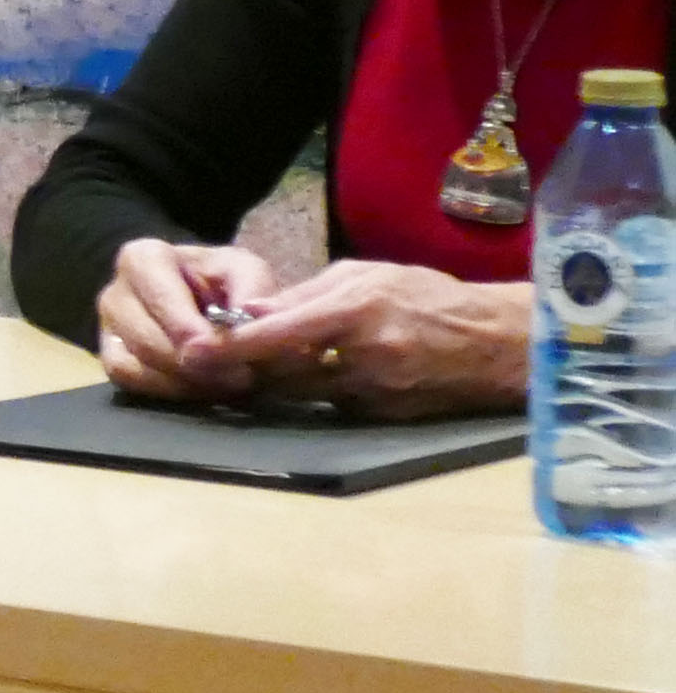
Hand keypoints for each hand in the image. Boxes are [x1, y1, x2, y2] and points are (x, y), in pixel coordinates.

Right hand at [91, 238, 282, 403]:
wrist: (205, 298)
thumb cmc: (222, 280)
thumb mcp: (245, 270)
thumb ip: (253, 289)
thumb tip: (247, 315)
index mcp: (142, 258)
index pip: (160, 299)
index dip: (188, 328)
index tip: (219, 349)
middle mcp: (114, 292)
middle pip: (146, 339)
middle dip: (193, 364)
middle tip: (239, 376)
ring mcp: (108, 328)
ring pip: (134, 366)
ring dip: (183, 381)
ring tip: (225, 384)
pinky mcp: (111, 358)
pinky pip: (129, 382)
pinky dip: (166, 390)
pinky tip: (199, 389)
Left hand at [194, 262, 531, 418]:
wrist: (499, 343)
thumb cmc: (429, 297)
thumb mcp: (368, 275)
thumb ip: (306, 294)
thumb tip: (250, 310)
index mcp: (355, 310)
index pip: (276, 334)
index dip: (231, 346)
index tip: (193, 352)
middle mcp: (362, 355)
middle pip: (280, 372)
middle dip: (249, 368)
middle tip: (220, 359)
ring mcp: (374, 392)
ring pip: (302, 394)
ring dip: (280, 381)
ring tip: (269, 363)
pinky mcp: (382, 417)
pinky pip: (332, 406)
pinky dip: (318, 392)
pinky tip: (327, 374)